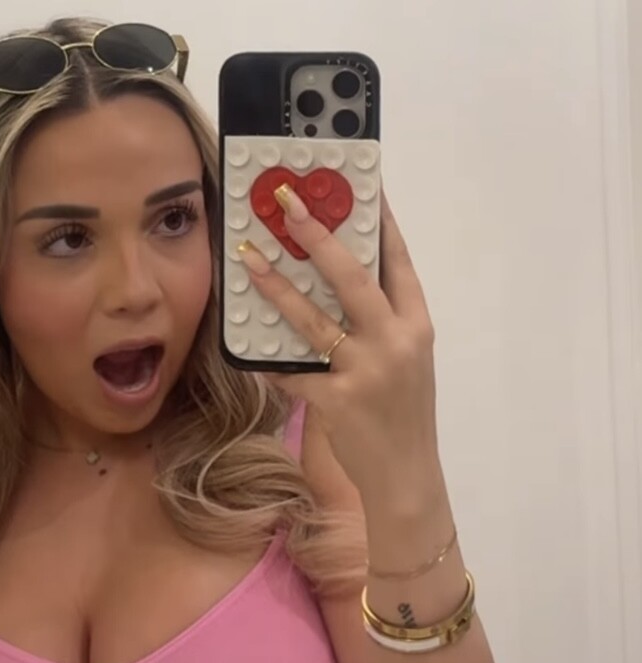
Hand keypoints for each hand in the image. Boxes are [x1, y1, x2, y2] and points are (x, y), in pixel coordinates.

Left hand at [237, 182, 441, 507]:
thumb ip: (381, 319)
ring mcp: (366, 371)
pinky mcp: (337, 401)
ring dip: (276, 285)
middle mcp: (395, 342)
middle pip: (353, 276)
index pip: (399, 260)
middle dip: (317, 234)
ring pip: (313, 317)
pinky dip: (266, 355)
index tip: (358, 185)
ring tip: (248, 256)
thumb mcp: (406, 358)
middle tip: (287, 203)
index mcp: (417, 324)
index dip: (378, 220)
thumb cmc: (404, 411)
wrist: (407, 477)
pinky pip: (291, 370)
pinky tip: (245, 339)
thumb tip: (338, 273)